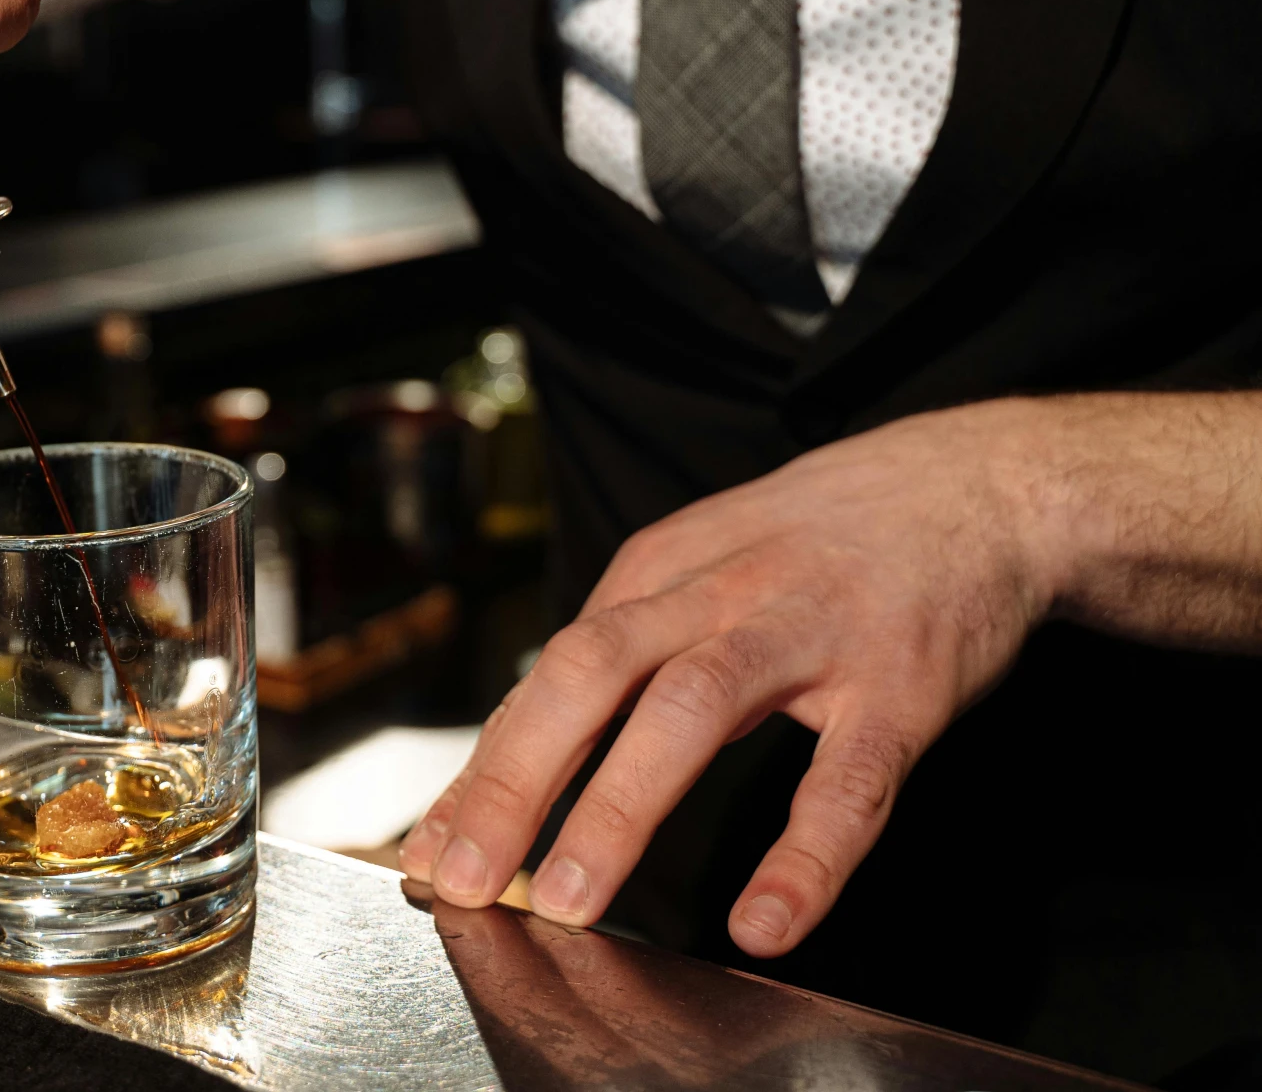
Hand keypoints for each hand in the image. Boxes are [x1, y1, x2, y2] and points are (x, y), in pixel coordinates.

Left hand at [399, 399, 1063, 957]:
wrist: (976, 486)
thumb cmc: (818, 546)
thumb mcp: (703, 567)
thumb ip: (625, 653)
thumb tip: (520, 755)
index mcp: (658, 571)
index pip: (549, 675)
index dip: (486, 766)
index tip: (431, 850)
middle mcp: (719, 593)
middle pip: (590, 674)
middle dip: (515, 779)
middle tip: (460, 878)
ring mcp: (811, 634)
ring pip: (694, 709)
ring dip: (621, 804)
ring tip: (570, 898)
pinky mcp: (903, 685)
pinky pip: (849, 778)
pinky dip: (803, 852)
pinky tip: (762, 921)